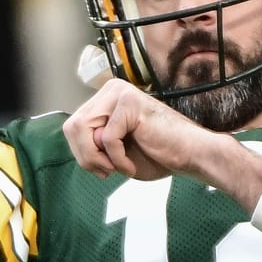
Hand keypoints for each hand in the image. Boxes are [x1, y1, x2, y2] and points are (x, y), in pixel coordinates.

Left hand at [63, 79, 213, 179]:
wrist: (190, 156)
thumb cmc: (157, 154)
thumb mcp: (112, 149)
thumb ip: (90, 140)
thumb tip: (72, 134)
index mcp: (106, 97)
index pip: (72, 126)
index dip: (81, 153)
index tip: (102, 168)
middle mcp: (111, 89)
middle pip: (72, 127)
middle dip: (85, 156)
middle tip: (106, 171)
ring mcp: (120, 93)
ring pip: (83, 129)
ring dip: (96, 158)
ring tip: (116, 168)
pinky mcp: (130, 104)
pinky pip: (106, 138)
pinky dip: (116, 159)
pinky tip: (130, 165)